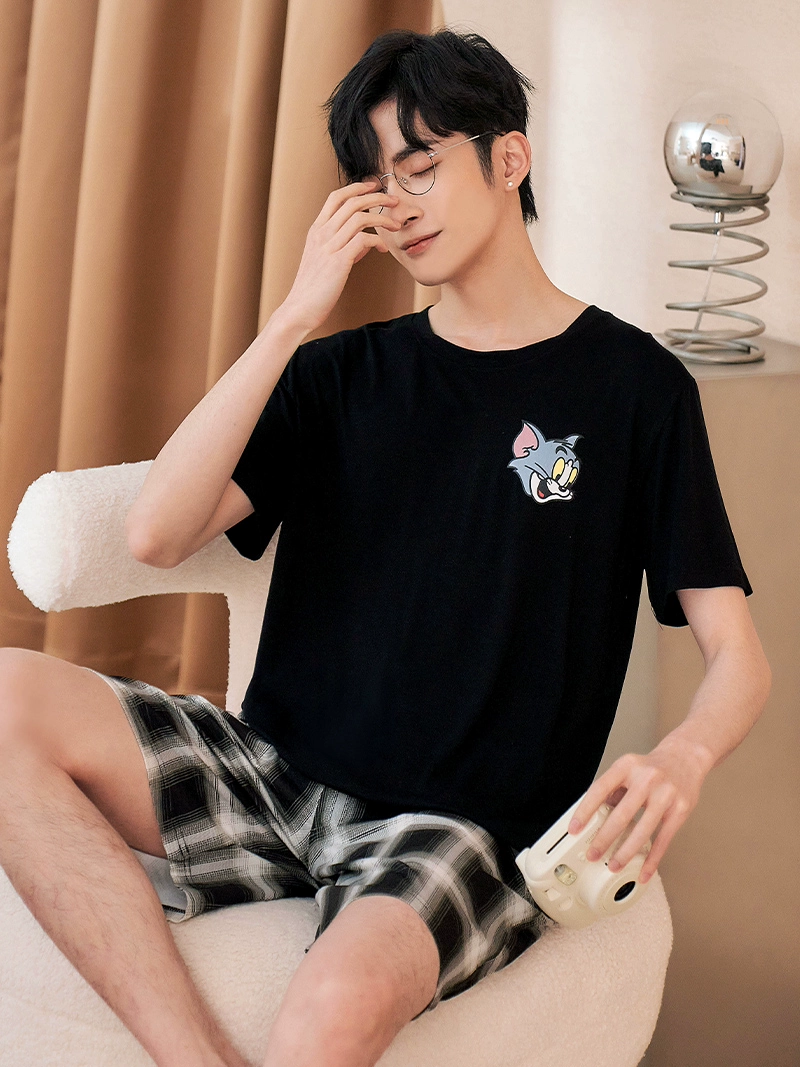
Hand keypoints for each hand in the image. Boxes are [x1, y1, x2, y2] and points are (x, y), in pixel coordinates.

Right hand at [279, 181, 399, 333]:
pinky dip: (378, 240)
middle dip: (377, 197)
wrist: (300, 309)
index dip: (357, 188)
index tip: (374, 187)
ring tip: (396, 224)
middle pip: (352, 202)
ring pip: (360, 217)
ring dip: (382, 218)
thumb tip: (365, 242)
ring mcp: (329, 246)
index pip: (336, 197)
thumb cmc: (313, 288)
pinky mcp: (339, 261)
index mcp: (316, 230)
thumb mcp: (324, 261)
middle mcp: (321, 234)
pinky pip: (364, 240)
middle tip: (394, 201)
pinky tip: (384, 249)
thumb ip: (342, 247)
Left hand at [568, 735, 713, 882]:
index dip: (585, 811)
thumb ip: (613, 790)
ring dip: (626, 852)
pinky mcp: (681, 810)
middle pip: (622, 814)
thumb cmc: (653, 766)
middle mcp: (646, 778)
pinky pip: (664, 840)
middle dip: (604, 838)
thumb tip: (595, 816)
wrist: (686, 756)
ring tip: (614, 865)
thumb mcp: (628, 768)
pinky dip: (653, 859)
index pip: (600, 789)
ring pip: (643, 830)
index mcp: (627, 766)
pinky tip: (643, 871)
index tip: (574, 829)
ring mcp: (665, 794)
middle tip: (593, 854)